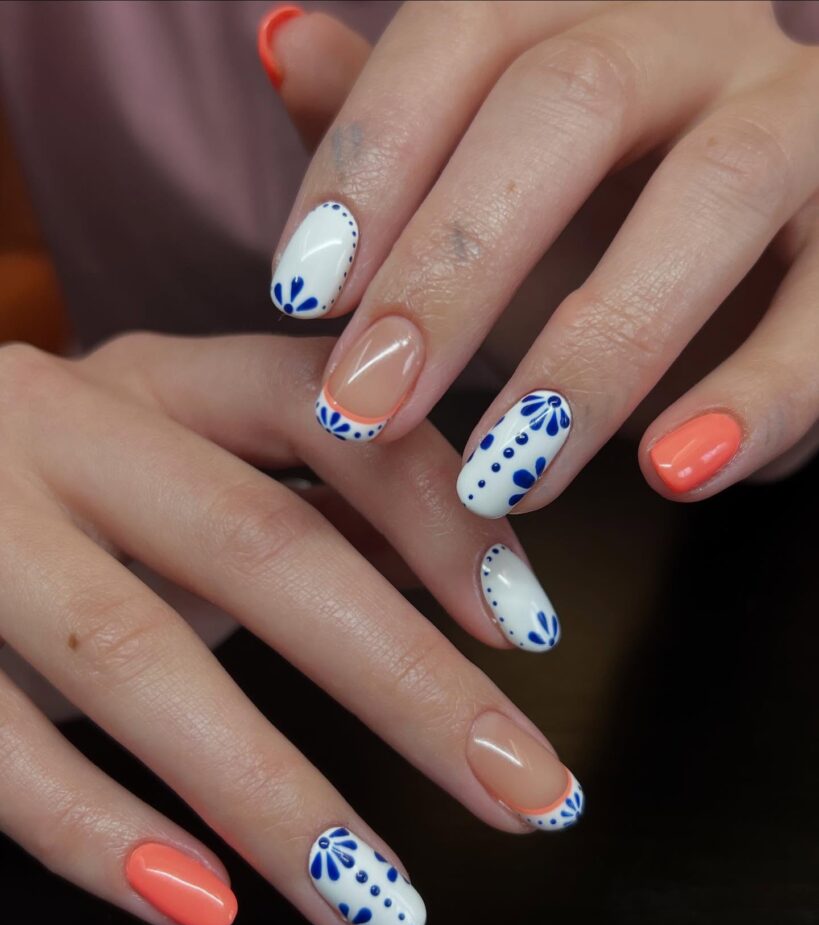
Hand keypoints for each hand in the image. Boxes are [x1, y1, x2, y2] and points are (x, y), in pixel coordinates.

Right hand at [0, 333, 579, 924]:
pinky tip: (199, 903)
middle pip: (261, 547)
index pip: (326, 411)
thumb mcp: (175, 466)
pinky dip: (96, 831)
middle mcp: (68, 428)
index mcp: (160, 380)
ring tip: (383, 905)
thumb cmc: (54, 492)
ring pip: (135, 655)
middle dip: (409, 684)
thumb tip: (465, 554)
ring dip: (273, 794)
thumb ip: (307, 501)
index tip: (529, 630)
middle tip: (525, 797)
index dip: (436, 514)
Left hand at [270, 0, 818, 513]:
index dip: (368, 162)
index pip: (461, 35)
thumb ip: (396, 122)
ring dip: (592, 356)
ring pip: (713, 198)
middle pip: (571, 103)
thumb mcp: (484, 171)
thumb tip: (278, 41)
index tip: (296, 297)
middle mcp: (697, 37)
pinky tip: (673, 473)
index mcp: (582, 9)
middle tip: (369, 411)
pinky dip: (756, 397)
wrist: (762, 252)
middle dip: (455, 270)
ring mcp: (802, 124)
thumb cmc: (597, 209)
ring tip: (501, 479)